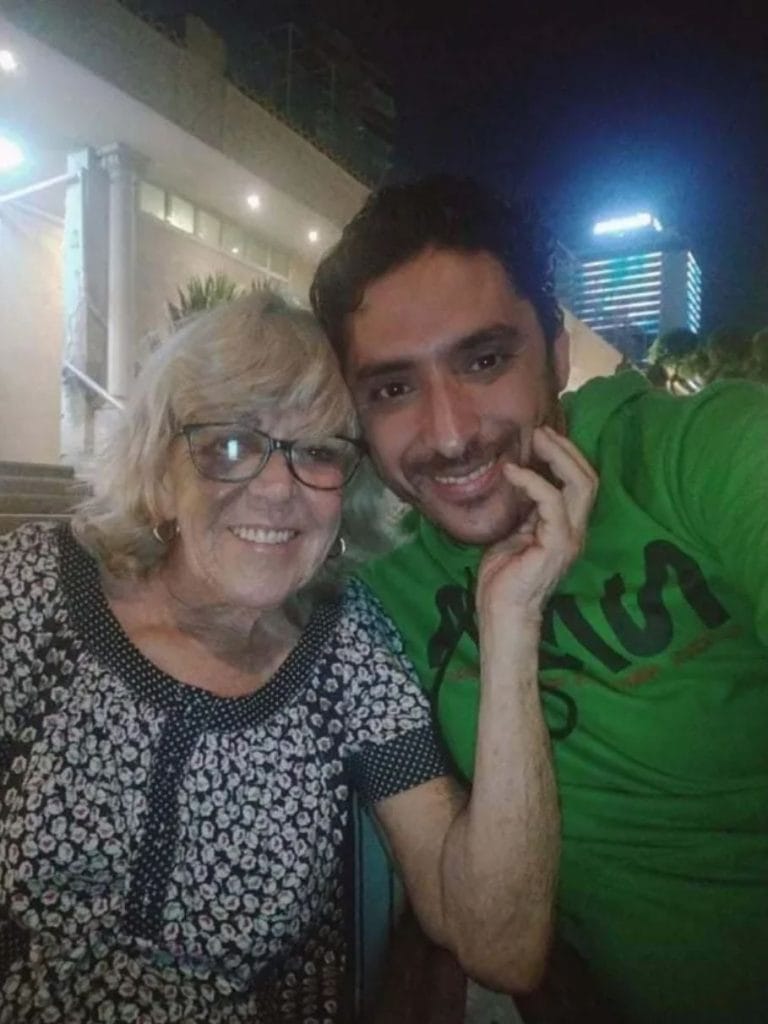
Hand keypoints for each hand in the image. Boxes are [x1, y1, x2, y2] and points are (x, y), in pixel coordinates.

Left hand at [476, 426, 596, 619]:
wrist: (502, 612)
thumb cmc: (504, 577)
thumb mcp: (514, 532)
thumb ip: (525, 509)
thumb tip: (517, 475)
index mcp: (567, 527)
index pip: (580, 482)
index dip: (566, 455)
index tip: (542, 435)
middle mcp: (575, 531)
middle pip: (588, 478)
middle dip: (566, 449)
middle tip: (541, 429)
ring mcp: (569, 538)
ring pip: (580, 485)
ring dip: (558, 457)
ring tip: (535, 439)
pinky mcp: (556, 545)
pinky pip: (552, 502)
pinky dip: (533, 481)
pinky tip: (512, 472)